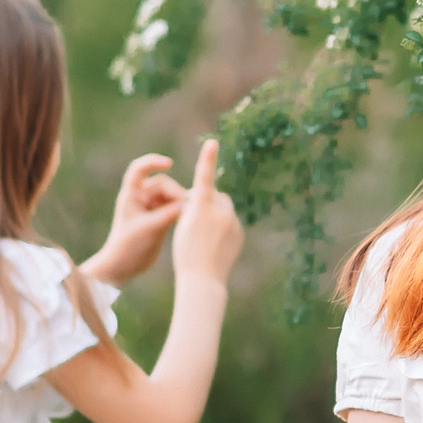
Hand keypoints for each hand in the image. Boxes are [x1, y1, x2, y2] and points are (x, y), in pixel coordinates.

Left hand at [80, 154, 185, 284]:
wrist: (122, 267)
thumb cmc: (129, 246)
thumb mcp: (151, 228)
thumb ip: (171, 213)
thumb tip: (191, 203)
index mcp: (130, 195)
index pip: (139, 169)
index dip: (154, 162)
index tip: (170, 164)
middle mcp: (140, 199)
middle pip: (162, 184)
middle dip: (175, 192)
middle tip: (186, 207)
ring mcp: (150, 209)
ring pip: (170, 197)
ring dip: (180, 202)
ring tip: (189, 214)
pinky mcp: (158, 219)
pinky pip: (173, 208)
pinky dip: (181, 211)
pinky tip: (189, 219)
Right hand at [171, 138, 243, 286]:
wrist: (203, 279)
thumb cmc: (185, 252)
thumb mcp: (183, 226)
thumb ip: (195, 208)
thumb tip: (206, 197)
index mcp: (202, 209)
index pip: (204, 179)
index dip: (207, 159)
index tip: (212, 143)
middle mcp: (221, 212)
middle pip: (214, 196)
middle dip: (206, 201)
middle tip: (193, 220)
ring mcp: (233, 222)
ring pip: (223, 209)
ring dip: (214, 215)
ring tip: (202, 236)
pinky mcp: (239, 233)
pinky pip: (229, 223)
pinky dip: (221, 228)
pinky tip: (213, 243)